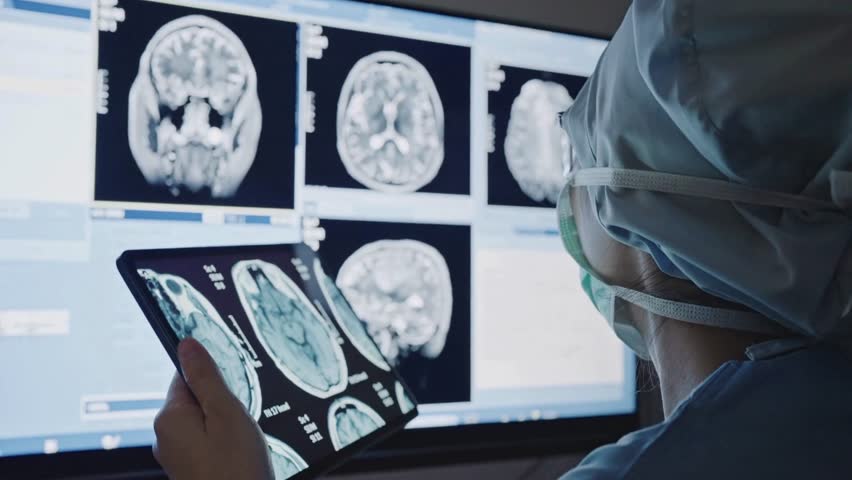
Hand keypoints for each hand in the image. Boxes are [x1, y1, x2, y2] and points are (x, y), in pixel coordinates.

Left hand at [153, 338, 273, 479]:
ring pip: (202, 423)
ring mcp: (176, 457)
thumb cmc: (235, 469)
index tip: (232, 387)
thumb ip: (205, 377)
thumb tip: (187, 345)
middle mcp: (165, 437)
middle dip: (221, 403)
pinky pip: (205, 444)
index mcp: (169, 417)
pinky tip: (239, 454)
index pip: (184, 377)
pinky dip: (223, 444)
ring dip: (224, 425)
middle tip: (241, 417)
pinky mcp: (189, 470)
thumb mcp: (226, 413)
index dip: (212, 378)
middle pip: (194, 400)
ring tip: (243, 440)